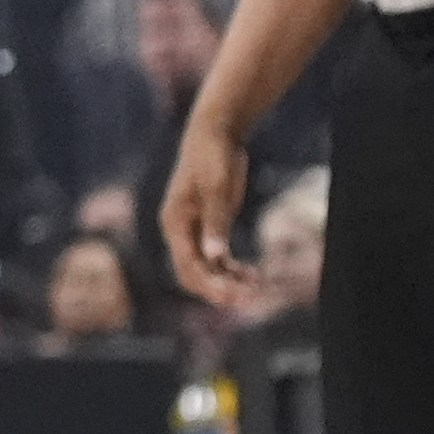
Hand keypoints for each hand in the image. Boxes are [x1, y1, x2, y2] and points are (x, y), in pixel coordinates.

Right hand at [161, 118, 253, 303]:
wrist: (214, 134)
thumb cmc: (213, 157)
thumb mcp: (217, 190)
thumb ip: (215, 223)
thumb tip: (214, 257)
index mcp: (175, 223)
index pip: (188, 265)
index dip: (210, 284)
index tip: (235, 296)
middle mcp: (180, 232)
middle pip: (194, 273)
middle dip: (220, 289)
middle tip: (251, 299)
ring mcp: (194, 230)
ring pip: (207, 268)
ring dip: (229, 281)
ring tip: (258, 290)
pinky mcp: (210, 226)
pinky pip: (218, 257)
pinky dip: (234, 268)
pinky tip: (255, 275)